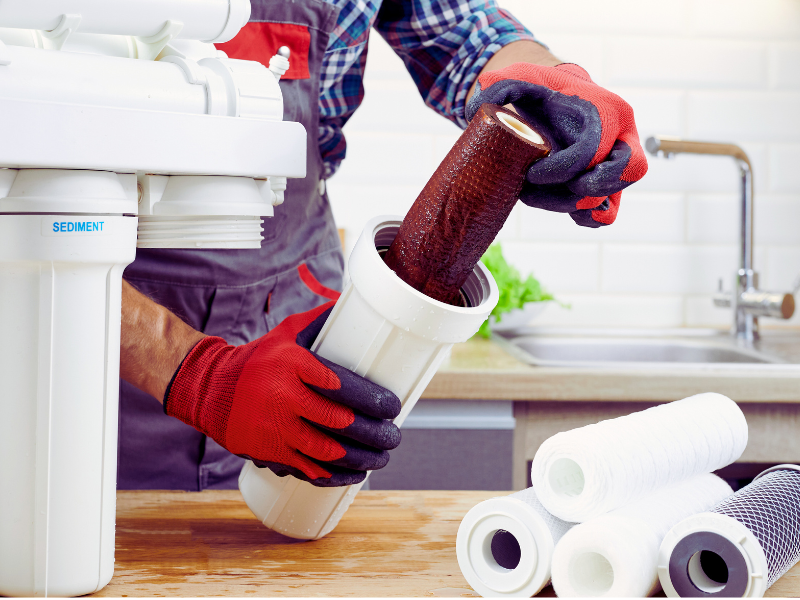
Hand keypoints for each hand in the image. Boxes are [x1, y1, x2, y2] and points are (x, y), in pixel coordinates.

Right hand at [164, 302, 401, 486]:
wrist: (208, 389)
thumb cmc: (258, 359)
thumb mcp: (286, 332)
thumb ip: (321, 322)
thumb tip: (353, 307)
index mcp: (293, 364)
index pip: (341, 384)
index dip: (372, 399)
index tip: (392, 406)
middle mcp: (283, 396)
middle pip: (339, 422)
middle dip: (374, 433)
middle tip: (393, 436)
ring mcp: (274, 428)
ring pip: (327, 451)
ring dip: (360, 458)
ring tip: (381, 458)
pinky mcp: (267, 452)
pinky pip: (307, 470)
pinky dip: (335, 476)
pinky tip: (355, 475)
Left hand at [466, 62, 647, 226]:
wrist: (564, 97)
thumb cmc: (547, 88)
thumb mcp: (524, 76)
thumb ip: (502, 83)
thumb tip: (476, 109)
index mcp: (611, 112)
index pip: (593, 150)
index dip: (559, 169)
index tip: (531, 173)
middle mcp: (625, 139)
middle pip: (618, 176)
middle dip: (573, 190)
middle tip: (539, 185)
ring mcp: (619, 165)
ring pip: (608, 203)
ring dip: (568, 207)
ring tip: (535, 196)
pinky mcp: (610, 186)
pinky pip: (607, 215)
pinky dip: (583, 218)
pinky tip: (554, 203)